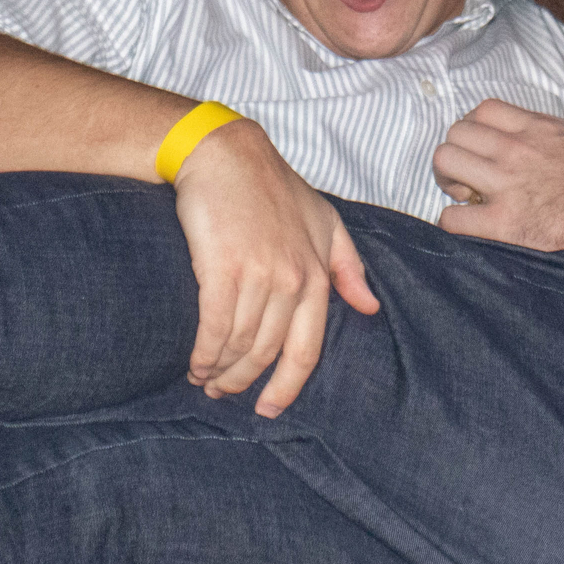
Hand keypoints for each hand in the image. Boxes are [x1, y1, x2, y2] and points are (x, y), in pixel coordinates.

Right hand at [170, 120, 377, 416]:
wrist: (226, 154)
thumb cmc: (273, 188)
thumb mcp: (325, 221)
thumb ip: (348, 266)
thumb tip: (369, 307)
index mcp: (317, 275)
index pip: (306, 351)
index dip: (286, 387)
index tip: (269, 409)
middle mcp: (292, 280)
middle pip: (267, 354)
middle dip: (243, 382)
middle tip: (223, 393)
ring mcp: (258, 275)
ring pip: (240, 344)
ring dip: (219, 370)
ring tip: (204, 378)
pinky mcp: (222, 267)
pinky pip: (215, 327)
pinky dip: (203, 352)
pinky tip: (194, 363)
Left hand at [431, 100, 563, 251]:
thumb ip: (538, 131)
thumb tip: (514, 131)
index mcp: (534, 128)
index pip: (482, 110)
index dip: (474, 129)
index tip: (481, 149)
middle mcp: (515, 150)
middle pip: (456, 132)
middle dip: (456, 153)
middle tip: (468, 176)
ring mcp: (506, 186)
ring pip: (445, 161)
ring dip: (448, 180)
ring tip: (465, 195)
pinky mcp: (502, 223)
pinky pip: (452, 216)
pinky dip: (453, 221)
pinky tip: (468, 225)